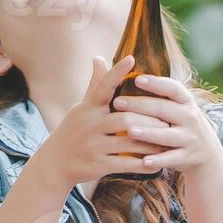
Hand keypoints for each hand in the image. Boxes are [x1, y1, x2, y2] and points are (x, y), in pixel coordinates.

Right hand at [35, 56, 171, 186]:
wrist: (54, 163)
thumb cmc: (73, 131)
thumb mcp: (81, 108)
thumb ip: (95, 85)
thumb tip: (99, 58)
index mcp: (88, 108)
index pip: (103, 86)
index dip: (116, 72)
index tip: (131, 58)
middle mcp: (90, 124)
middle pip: (126, 118)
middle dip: (149, 121)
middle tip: (168, 122)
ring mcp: (93, 145)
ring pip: (128, 141)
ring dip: (150, 143)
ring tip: (167, 143)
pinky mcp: (97, 165)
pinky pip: (125, 164)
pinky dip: (143, 164)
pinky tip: (156, 164)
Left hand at [109, 71, 222, 174]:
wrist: (207, 152)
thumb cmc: (182, 123)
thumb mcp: (177, 106)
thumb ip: (158, 93)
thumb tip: (128, 72)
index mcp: (186, 101)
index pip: (172, 88)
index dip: (156, 83)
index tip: (137, 79)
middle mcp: (189, 117)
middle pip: (164, 109)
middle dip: (140, 106)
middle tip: (117, 103)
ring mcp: (189, 137)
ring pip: (167, 135)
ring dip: (148, 132)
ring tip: (130, 131)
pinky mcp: (187, 156)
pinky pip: (171, 158)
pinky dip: (159, 160)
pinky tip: (144, 161)